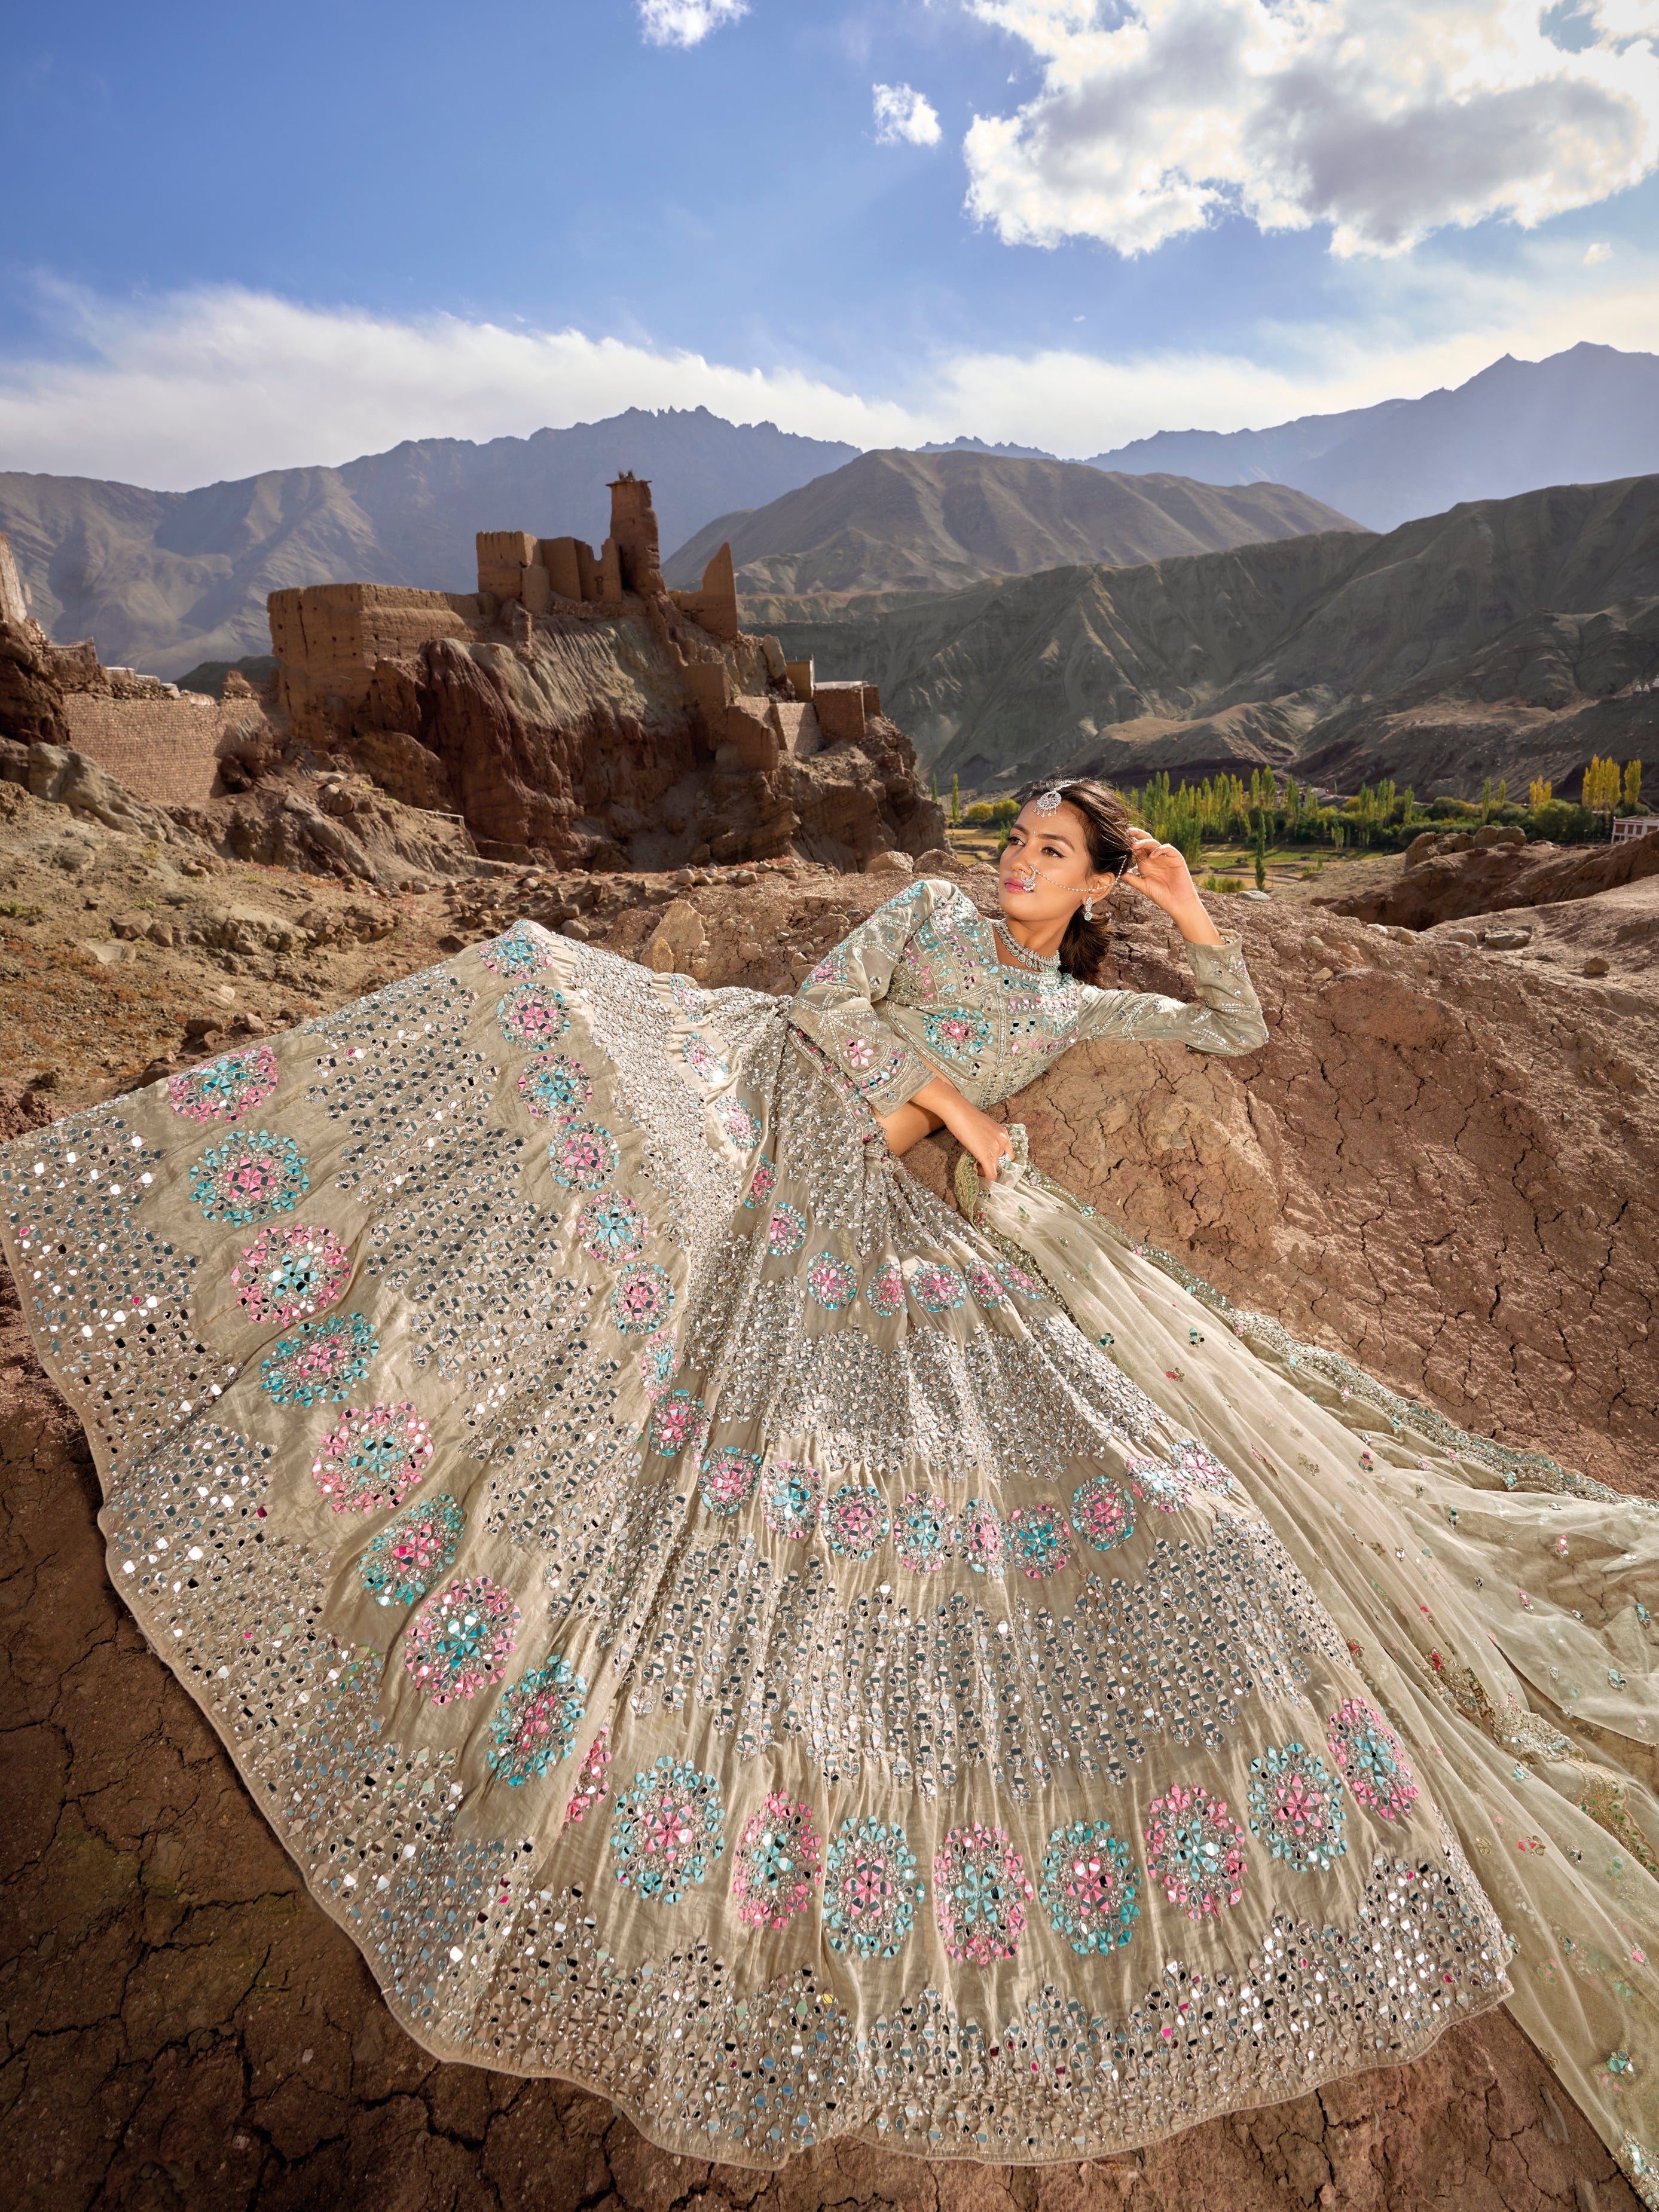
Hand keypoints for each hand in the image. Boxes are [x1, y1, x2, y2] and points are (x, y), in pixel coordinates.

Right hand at [908, 1075, 1012, 1180]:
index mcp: (1003, 1134)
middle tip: (979, 1163)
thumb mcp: (984, 1127)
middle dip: (991, 1165)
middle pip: (1001, 1162)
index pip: (1008, 1154)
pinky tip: (979, 1175)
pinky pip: (990, 1173)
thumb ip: (989, 1138)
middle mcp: (1003, 1141)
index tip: (989, 1162)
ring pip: (994, 1168)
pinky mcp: (986, 1155)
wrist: (958, 1112)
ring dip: (985, 1169)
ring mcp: (995, 1148)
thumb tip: (983, 1147)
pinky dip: (987, 1178)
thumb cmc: (967, 1116)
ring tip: (975, 1164)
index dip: (998, 1160)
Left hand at [1118, 828, 1223, 944]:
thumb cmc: (1161, 895)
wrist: (1177, 902)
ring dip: (1144, 842)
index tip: (1119, 839)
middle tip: (1128, 831)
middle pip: (1145, 841)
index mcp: (1145, 863)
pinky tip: (1152, 855)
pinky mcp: (1176, 857)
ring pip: (1154, 843)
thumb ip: (1131, 878)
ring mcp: (1165, 857)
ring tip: (1135, 845)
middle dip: (1137, 835)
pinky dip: (1159, 849)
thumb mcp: (1143, 886)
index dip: (1129, 843)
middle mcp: (1154, 857)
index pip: (1136, 849)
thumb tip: (1117, 872)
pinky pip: (1167, 848)